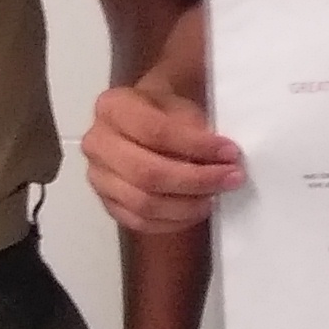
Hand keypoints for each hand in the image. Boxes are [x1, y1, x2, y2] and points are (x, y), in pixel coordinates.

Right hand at [86, 81, 243, 234]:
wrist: (145, 122)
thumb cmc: (166, 111)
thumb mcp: (182, 105)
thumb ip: (195, 128)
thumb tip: (220, 159)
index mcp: (113, 107)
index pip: (155, 131)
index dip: (197, 145)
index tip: (231, 152)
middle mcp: (97, 143)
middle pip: (147, 173)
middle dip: (196, 179)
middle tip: (232, 178)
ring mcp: (98, 177)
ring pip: (143, 203)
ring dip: (187, 205)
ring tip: (216, 195)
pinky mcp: (107, 203)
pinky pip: (140, 222)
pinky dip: (174, 222)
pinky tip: (198, 209)